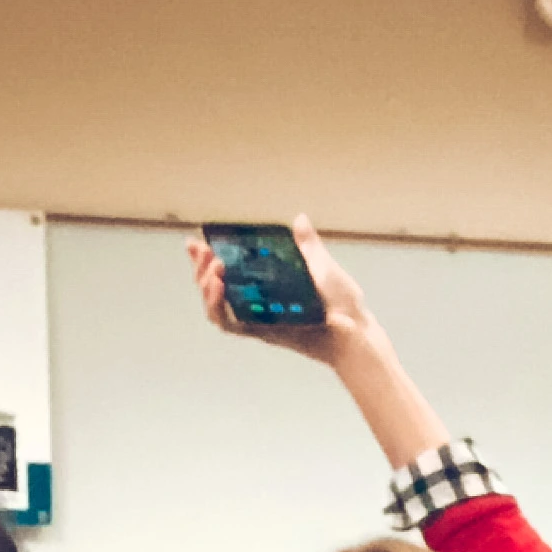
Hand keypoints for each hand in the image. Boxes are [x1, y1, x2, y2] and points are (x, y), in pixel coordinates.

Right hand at [186, 215, 378, 369]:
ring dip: (206, 287)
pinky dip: (219, 306)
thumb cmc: (343, 302)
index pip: (228, 273)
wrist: (355, 330)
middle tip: (201, 251)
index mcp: (266, 287)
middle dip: (200, 270)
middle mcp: (257, 305)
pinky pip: (230, 324)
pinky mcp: (261, 333)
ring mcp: (257, 320)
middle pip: (215, 290)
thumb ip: (307, 245)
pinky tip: (219, 286)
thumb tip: (300, 219)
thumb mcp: (322, 265)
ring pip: (216, 308)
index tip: (197, 243)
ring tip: (214, 268)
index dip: (206, 260)